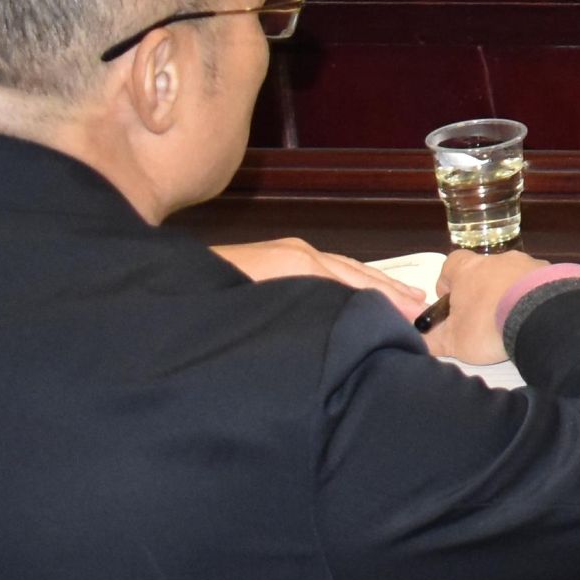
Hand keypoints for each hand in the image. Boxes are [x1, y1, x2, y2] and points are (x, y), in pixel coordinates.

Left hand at [212, 238, 426, 321]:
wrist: (153, 293)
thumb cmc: (205, 306)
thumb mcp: (260, 313)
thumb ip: (308, 315)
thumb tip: (352, 322)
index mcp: (297, 264)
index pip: (356, 286)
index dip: (386, 307)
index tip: (417, 327)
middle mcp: (296, 253)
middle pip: (355, 272)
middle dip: (389, 292)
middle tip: (426, 313)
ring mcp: (284, 253)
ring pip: (342, 268)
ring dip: (374, 286)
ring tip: (406, 301)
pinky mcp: (272, 259)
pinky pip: (326, 269)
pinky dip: (351, 281)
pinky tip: (356, 294)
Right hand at [427, 248, 548, 365]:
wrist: (541, 317)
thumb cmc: (488, 325)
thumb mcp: (454, 341)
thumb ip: (434, 340)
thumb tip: (423, 341)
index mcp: (469, 269)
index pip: (451, 264)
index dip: (447, 281)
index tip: (450, 300)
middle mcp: (498, 259)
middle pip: (483, 271)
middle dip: (481, 291)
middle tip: (482, 316)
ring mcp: (527, 263)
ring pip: (512, 276)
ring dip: (509, 292)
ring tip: (511, 318)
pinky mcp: (552, 273)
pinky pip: (537, 283)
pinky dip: (532, 296)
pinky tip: (533, 316)